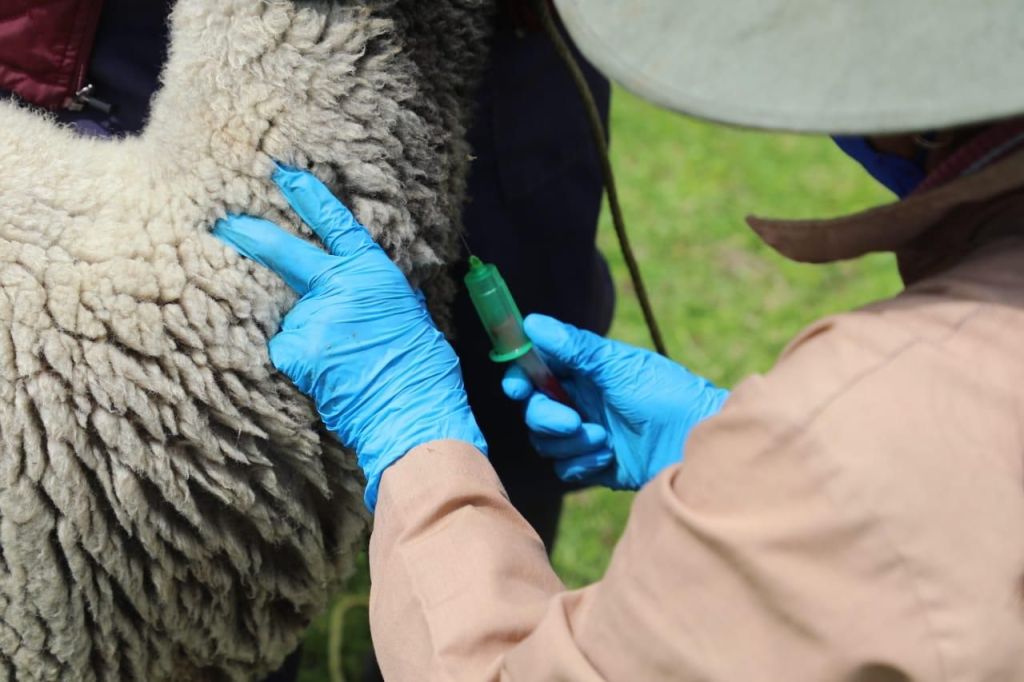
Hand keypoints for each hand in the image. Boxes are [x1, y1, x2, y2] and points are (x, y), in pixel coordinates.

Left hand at [213, 165, 485, 510]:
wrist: (410, 407)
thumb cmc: (418, 367)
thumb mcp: (405, 313)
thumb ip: (370, 292)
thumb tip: (351, 288)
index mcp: (372, 272)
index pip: (336, 226)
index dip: (309, 198)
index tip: (283, 174)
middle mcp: (338, 286)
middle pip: (284, 253)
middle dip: (249, 236)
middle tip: (222, 222)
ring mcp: (312, 316)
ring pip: (290, 319)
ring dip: (303, 335)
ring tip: (337, 364)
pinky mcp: (294, 348)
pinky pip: (285, 350)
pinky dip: (298, 362)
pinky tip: (324, 377)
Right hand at [502, 315, 726, 489]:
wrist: (697, 442)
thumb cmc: (667, 395)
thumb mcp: (619, 367)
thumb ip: (574, 348)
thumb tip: (532, 323)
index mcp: (584, 371)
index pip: (536, 369)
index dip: (520, 376)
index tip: (519, 387)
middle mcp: (580, 400)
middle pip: (534, 408)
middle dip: (547, 416)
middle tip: (572, 421)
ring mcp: (586, 432)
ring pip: (545, 441)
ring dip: (569, 442)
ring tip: (603, 440)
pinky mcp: (594, 463)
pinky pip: (565, 467)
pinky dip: (582, 463)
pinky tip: (609, 458)